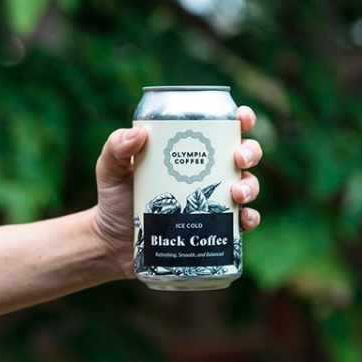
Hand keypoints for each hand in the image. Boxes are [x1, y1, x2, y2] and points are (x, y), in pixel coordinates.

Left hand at [92, 106, 262, 278]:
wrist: (113, 243)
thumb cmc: (115, 198)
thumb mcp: (110, 169)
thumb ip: (116, 147)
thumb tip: (139, 134)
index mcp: (190, 151)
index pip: (222, 128)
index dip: (241, 119)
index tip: (242, 118)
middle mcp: (209, 172)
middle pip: (245, 154)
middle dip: (250, 152)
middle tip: (238, 159)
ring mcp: (215, 200)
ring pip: (249, 186)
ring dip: (250, 187)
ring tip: (236, 194)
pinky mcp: (216, 228)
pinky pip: (242, 222)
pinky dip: (250, 219)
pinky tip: (243, 219)